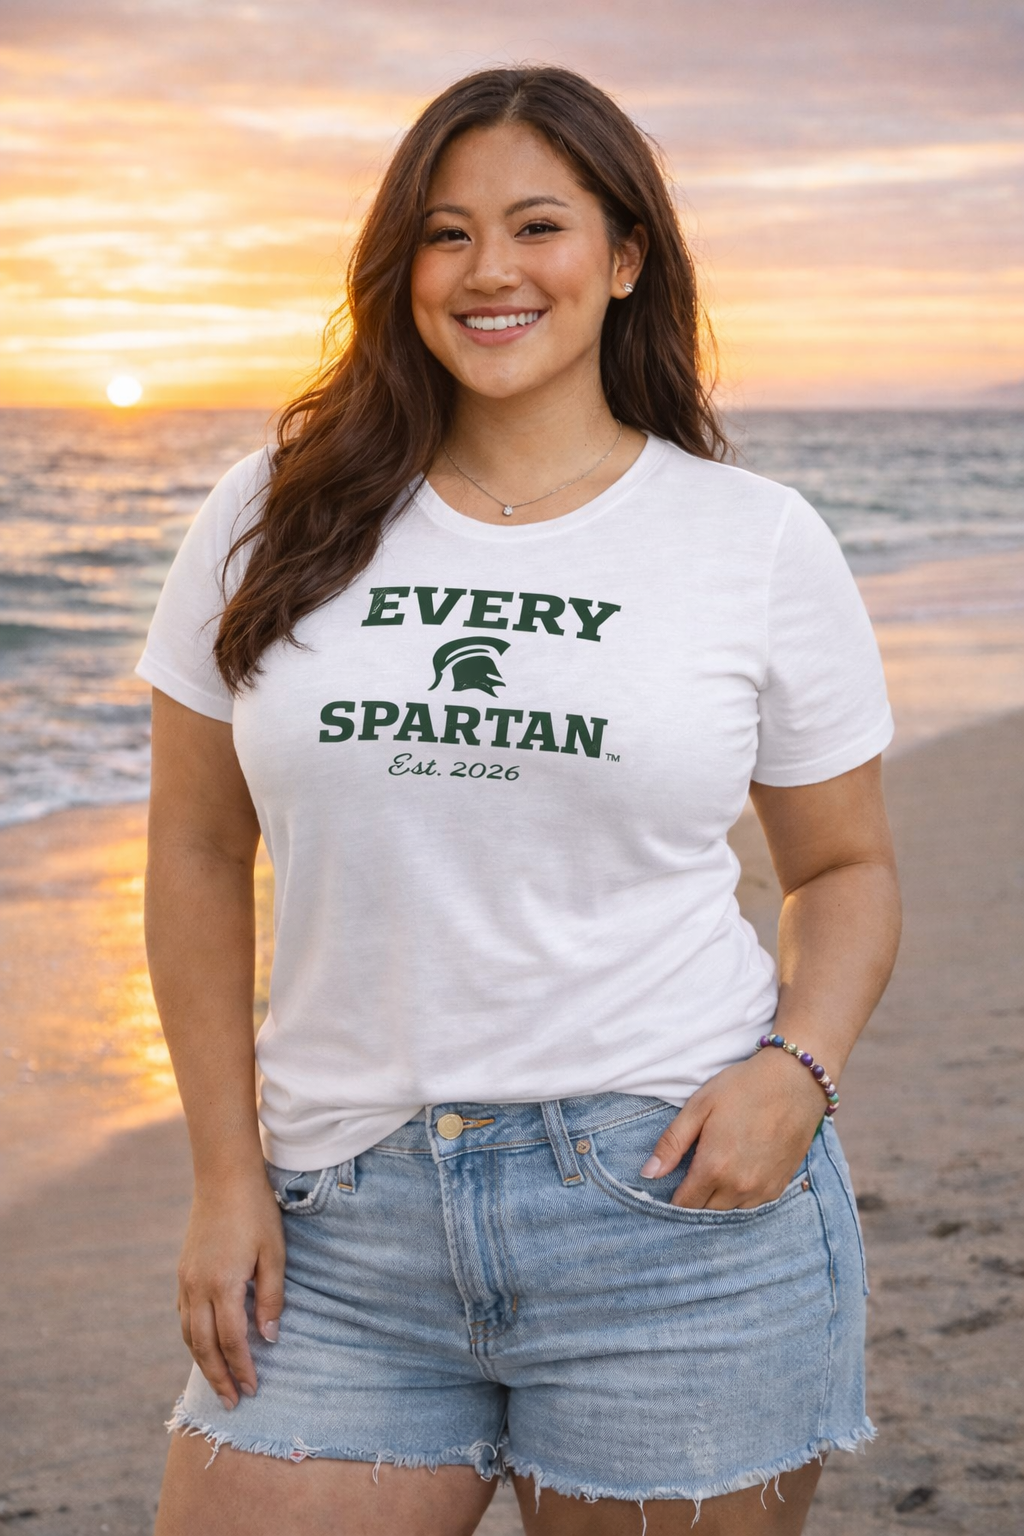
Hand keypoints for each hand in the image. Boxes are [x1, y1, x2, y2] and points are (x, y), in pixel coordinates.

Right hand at [177, 1169, 284, 1407]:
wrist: (224, 1178)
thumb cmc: (256, 1213)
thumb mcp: (274, 1253)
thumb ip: (272, 1297)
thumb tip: (270, 1338)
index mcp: (223, 1285)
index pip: (232, 1340)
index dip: (243, 1368)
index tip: (253, 1390)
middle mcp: (198, 1288)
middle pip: (204, 1346)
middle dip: (219, 1377)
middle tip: (233, 1403)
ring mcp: (186, 1281)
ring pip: (188, 1335)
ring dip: (203, 1363)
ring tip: (219, 1384)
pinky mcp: (182, 1273)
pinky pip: (183, 1317)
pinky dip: (192, 1339)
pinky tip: (204, 1347)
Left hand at [641, 1050, 827, 1210]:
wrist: (795, 1080)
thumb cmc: (743, 1087)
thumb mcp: (699, 1106)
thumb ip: (672, 1143)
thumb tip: (649, 1174)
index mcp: (714, 1167)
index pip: (684, 1204)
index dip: (673, 1196)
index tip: (670, 1184)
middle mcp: (739, 1186)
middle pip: (705, 1210)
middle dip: (695, 1197)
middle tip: (693, 1171)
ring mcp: (762, 1189)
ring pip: (729, 1210)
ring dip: (718, 1198)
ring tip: (717, 1171)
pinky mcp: (780, 1186)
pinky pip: (752, 1205)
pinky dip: (741, 1196)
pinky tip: (738, 1173)